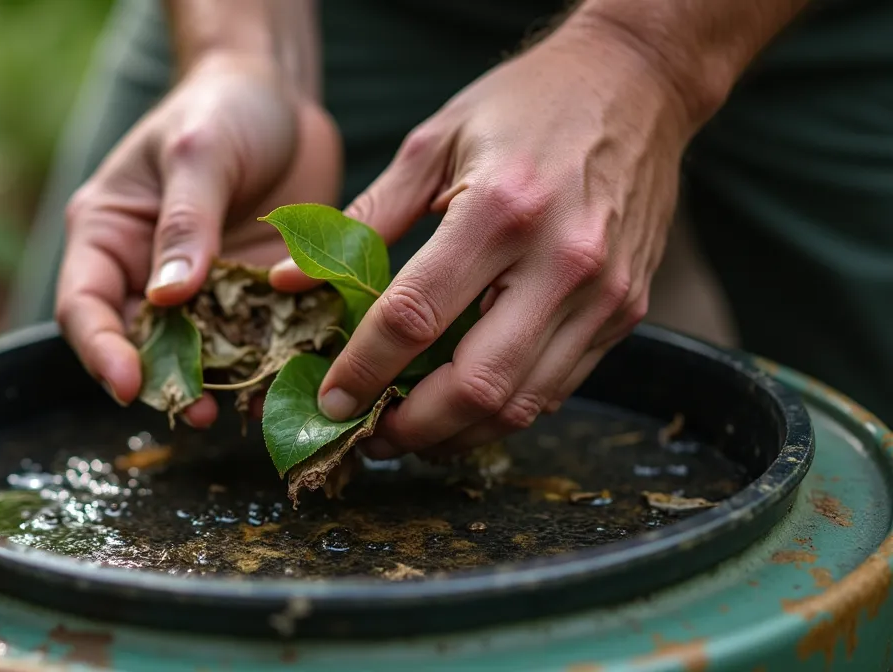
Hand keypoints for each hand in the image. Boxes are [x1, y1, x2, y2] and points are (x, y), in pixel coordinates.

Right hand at [55, 53, 341, 427]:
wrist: (280, 96)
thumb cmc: (220, 107)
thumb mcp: (198, 152)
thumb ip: (184, 222)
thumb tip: (166, 297)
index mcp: (109, 235)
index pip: (84, 306)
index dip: (101, 351)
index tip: (128, 386)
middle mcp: (146, 272)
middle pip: (140, 345)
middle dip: (166, 383)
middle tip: (198, 412)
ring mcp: (202, 290)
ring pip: (201, 354)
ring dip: (223, 386)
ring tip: (250, 409)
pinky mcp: (252, 295)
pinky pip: (257, 340)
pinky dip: (271, 363)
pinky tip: (290, 379)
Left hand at [288, 22, 699, 456]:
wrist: (637, 82)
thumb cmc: (524, 105)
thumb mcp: (432, 142)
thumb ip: (363, 219)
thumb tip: (288, 279)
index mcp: (501, 210)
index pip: (416, 318)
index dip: (364, 371)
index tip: (330, 400)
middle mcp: (561, 260)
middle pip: (475, 387)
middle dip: (410, 428)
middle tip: (368, 434)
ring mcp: (603, 293)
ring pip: (521, 405)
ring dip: (455, 435)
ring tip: (407, 431)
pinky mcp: (627, 310)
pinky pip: (557, 388)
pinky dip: (502, 411)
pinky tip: (461, 404)